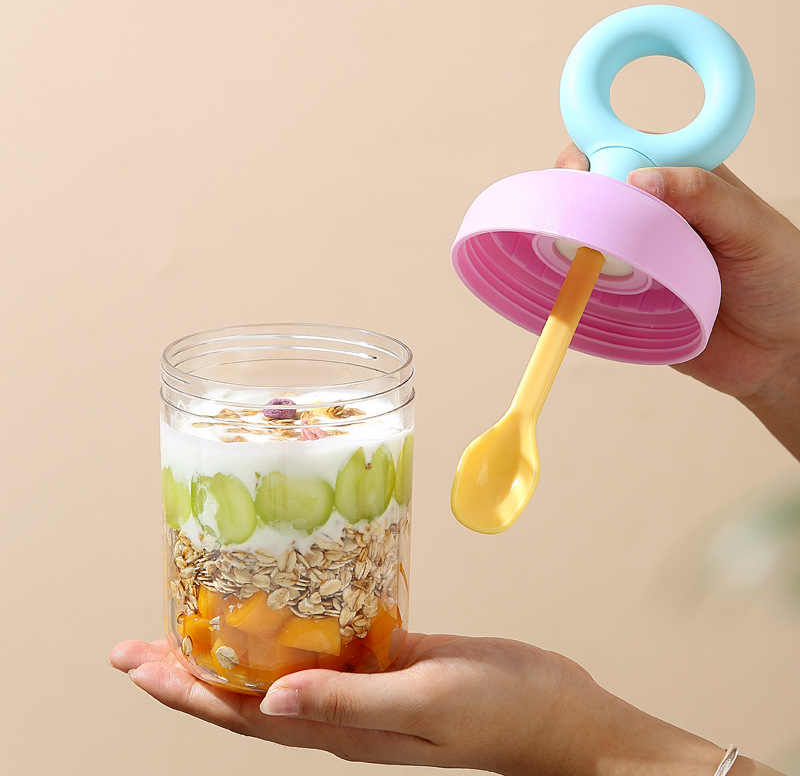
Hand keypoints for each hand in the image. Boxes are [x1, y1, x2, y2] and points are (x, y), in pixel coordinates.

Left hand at [109, 633, 721, 775]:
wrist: (554, 713)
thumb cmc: (502, 711)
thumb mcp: (427, 702)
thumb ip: (352, 700)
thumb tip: (270, 701)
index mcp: (341, 727)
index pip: (242, 714)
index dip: (185, 691)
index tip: (137, 663)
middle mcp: (339, 711)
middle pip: (244, 697)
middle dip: (186, 674)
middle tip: (136, 646)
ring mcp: (362, 687)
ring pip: (276, 672)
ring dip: (227, 653)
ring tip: (188, 628)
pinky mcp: (386, 659)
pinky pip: (322, 646)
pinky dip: (287, 630)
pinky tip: (276, 608)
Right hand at [556, 144, 799, 458]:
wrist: (779, 350)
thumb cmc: (781, 278)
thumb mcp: (749, 226)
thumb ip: (702, 194)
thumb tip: (638, 178)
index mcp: (677, 181)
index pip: (619, 150)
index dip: (590, 156)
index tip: (579, 172)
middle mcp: (646, 215)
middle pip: (586, 193)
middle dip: (570, 201)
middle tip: (575, 223)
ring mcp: (629, 257)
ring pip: (577, 239)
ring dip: (566, 245)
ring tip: (573, 258)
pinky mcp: (619, 299)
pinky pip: (583, 286)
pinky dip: (569, 285)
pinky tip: (570, 287)